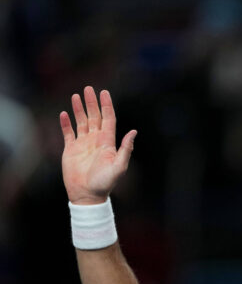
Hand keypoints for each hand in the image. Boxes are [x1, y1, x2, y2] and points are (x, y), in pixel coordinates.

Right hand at [60, 86, 136, 204]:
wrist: (88, 195)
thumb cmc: (105, 183)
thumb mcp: (119, 166)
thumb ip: (126, 149)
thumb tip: (133, 131)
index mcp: (108, 142)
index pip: (108, 119)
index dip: (106, 105)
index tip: (104, 92)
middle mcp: (96, 141)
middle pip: (94, 117)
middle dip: (92, 103)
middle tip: (88, 88)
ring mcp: (83, 144)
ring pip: (81, 122)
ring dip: (79, 109)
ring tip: (75, 96)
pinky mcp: (70, 150)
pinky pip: (68, 133)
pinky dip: (65, 123)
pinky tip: (64, 113)